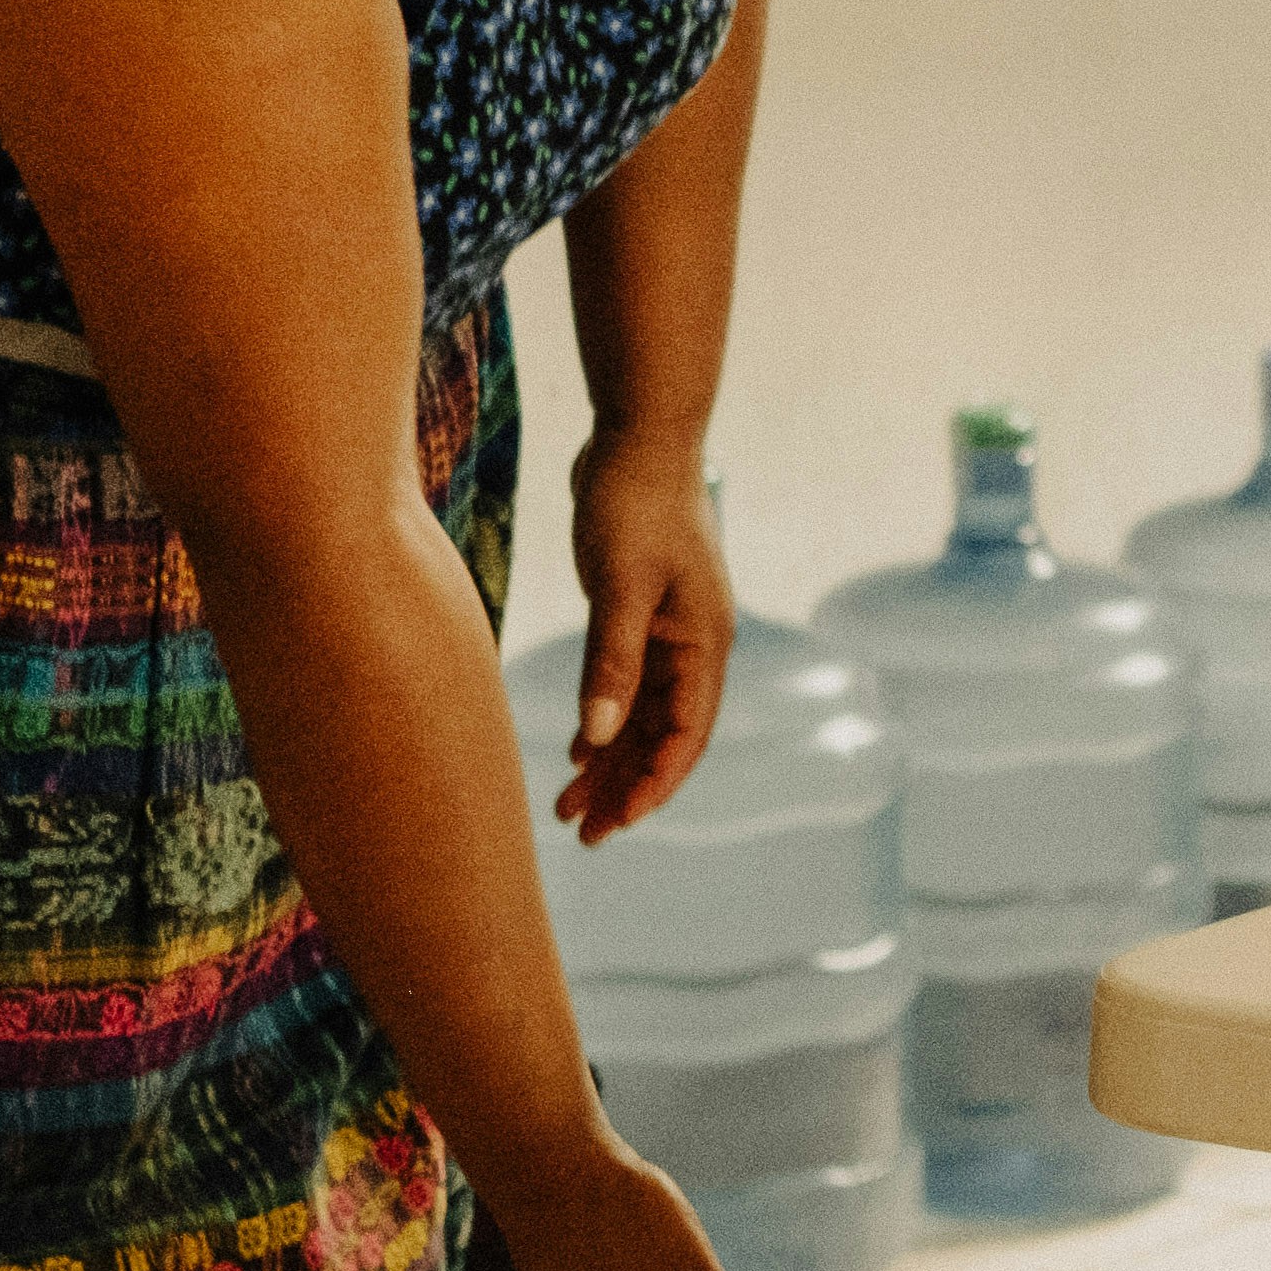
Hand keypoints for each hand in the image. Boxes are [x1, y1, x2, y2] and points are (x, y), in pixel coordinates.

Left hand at [556, 441, 736, 842]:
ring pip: (643, 717)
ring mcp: (670, 632)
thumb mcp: (619, 584)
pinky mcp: (642, 616)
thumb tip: (600, 737)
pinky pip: (627, 687)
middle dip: (627, 788)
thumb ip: (611, 661)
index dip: (653, 785)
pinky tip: (575, 752)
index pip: (685, 736)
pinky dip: (604, 722)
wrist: (639, 435)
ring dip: (611, 762)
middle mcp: (695, 646)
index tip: (617, 824)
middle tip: (584, 835)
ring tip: (567, 807)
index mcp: (704, 644)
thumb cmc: (635, 503)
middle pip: (664, 737)